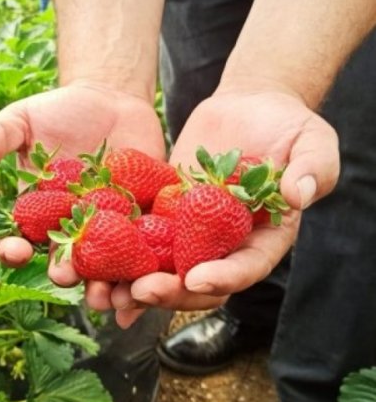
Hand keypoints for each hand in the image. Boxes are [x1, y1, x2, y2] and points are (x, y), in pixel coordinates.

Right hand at [0, 81, 165, 309]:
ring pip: (108, 267)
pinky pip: (148, 248)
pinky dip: (149, 268)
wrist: (110, 100)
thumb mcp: (23, 119)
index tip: (12, 250)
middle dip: (64, 273)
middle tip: (64, 275)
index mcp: (39, 215)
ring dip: (108, 285)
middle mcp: (72, 230)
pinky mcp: (145, 221)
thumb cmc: (57, 113)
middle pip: (66, 262)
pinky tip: (152, 278)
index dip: (12, 250)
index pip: (20, 240)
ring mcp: (109, 229)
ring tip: (111, 295)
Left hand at [110, 87, 339, 327]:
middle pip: (196, 281)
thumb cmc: (289, 125)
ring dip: (135, 286)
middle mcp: (225, 243)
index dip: (223, 277)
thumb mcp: (314, 142)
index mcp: (264, 237)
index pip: (245, 267)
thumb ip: (314, 169)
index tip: (196, 278)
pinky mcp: (163, 214)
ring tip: (107, 293)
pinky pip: (138, 239)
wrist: (249, 107)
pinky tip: (89, 267)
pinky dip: (115, 254)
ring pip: (162, 269)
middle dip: (169, 291)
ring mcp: (191, 232)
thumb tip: (299, 195)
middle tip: (140, 291)